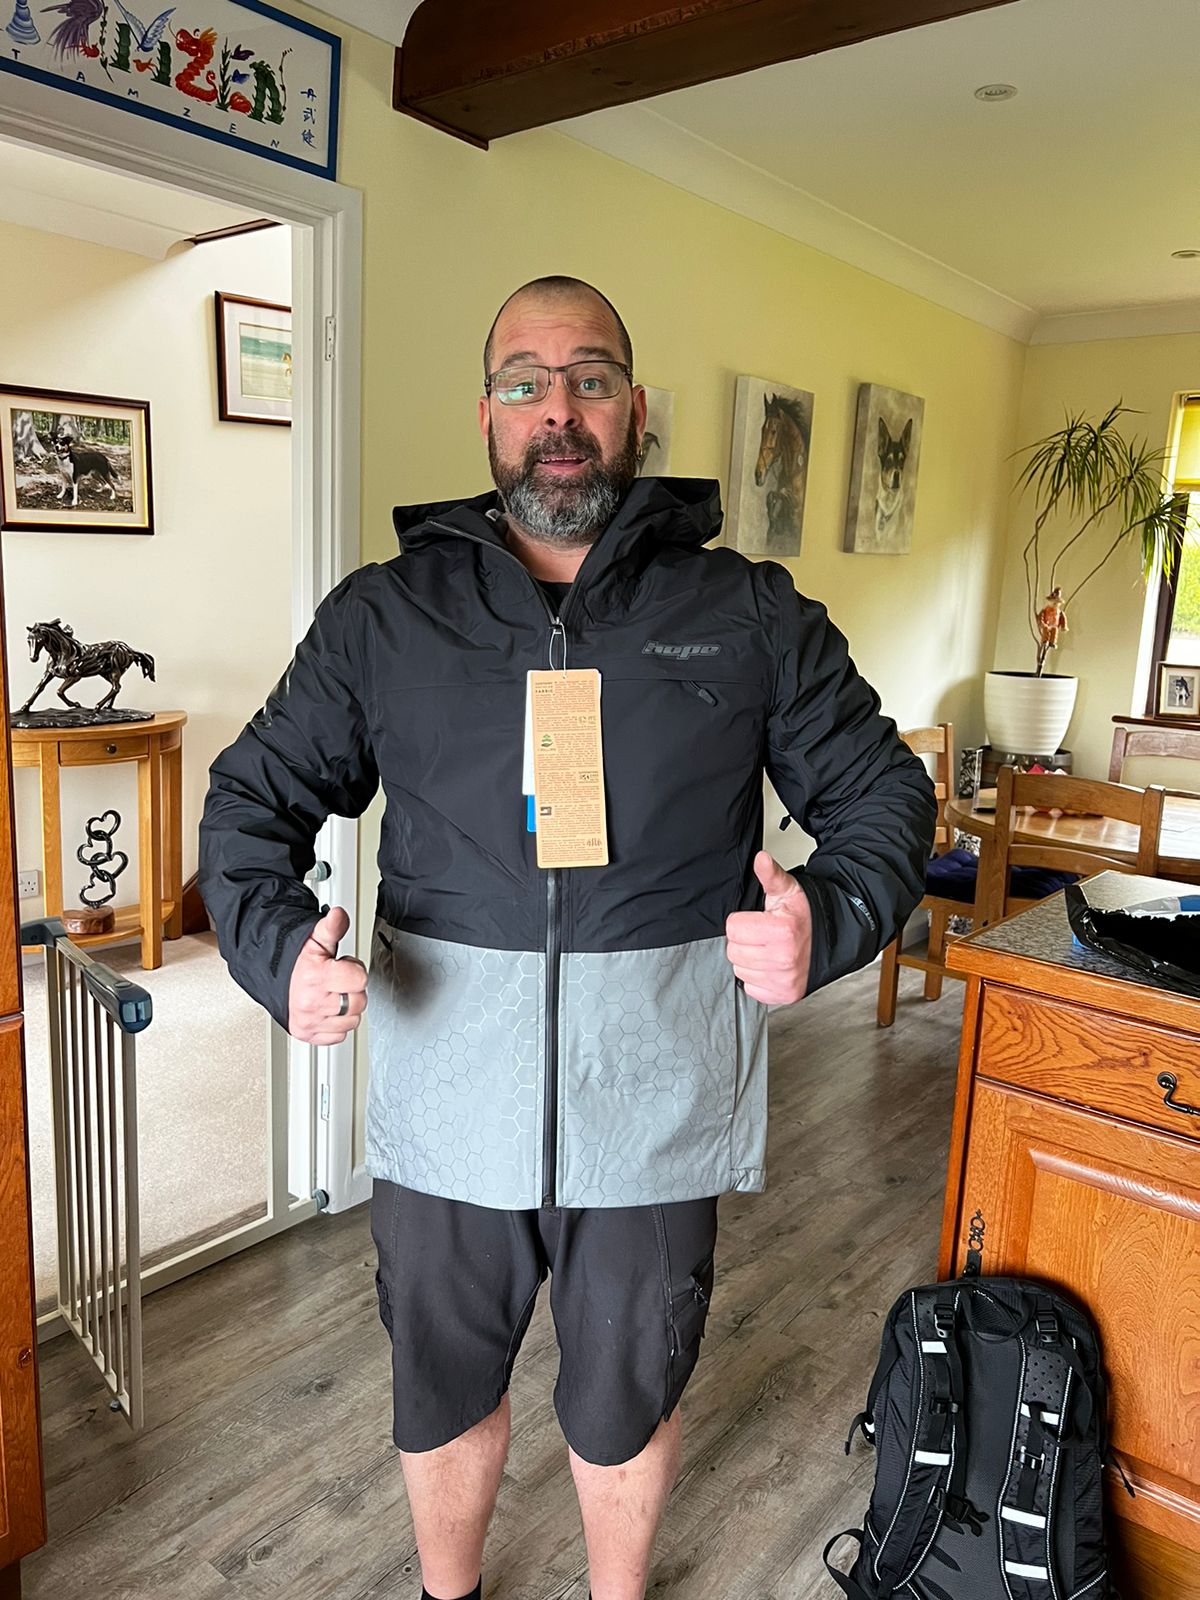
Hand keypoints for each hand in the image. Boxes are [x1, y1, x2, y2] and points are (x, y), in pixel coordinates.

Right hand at [287, 906, 367, 1043]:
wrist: (270, 980)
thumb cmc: (293, 962)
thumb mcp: (314, 940)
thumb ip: (331, 928)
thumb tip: (338, 915)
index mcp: (315, 978)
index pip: (359, 979)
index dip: (354, 970)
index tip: (343, 966)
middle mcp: (312, 1004)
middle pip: (359, 1001)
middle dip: (352, 989)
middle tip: (337, 981)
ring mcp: (310, 1022)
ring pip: (353, 1020)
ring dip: (347, 1008)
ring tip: (332, 994)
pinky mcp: (308, 1035)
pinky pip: (341, 1035)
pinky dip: (337, 1024)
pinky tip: (328, 1010)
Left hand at [724, 851, 811, 1005]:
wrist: (832, 939)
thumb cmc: (807, 916)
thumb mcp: (789, 891)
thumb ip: (771, 875)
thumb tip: (761, 859)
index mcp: (782, 931)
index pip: (732, 929)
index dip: (742, 922)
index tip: (757, 920)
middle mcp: (783, 959)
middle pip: (733, 952)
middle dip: (744, 941)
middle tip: (762, 936)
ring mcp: (784, 980)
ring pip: (740, 971)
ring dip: (750, 961)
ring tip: (768, 950)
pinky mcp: (784, 995)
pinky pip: (752, 989)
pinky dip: (758, 979)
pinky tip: (771, 966)